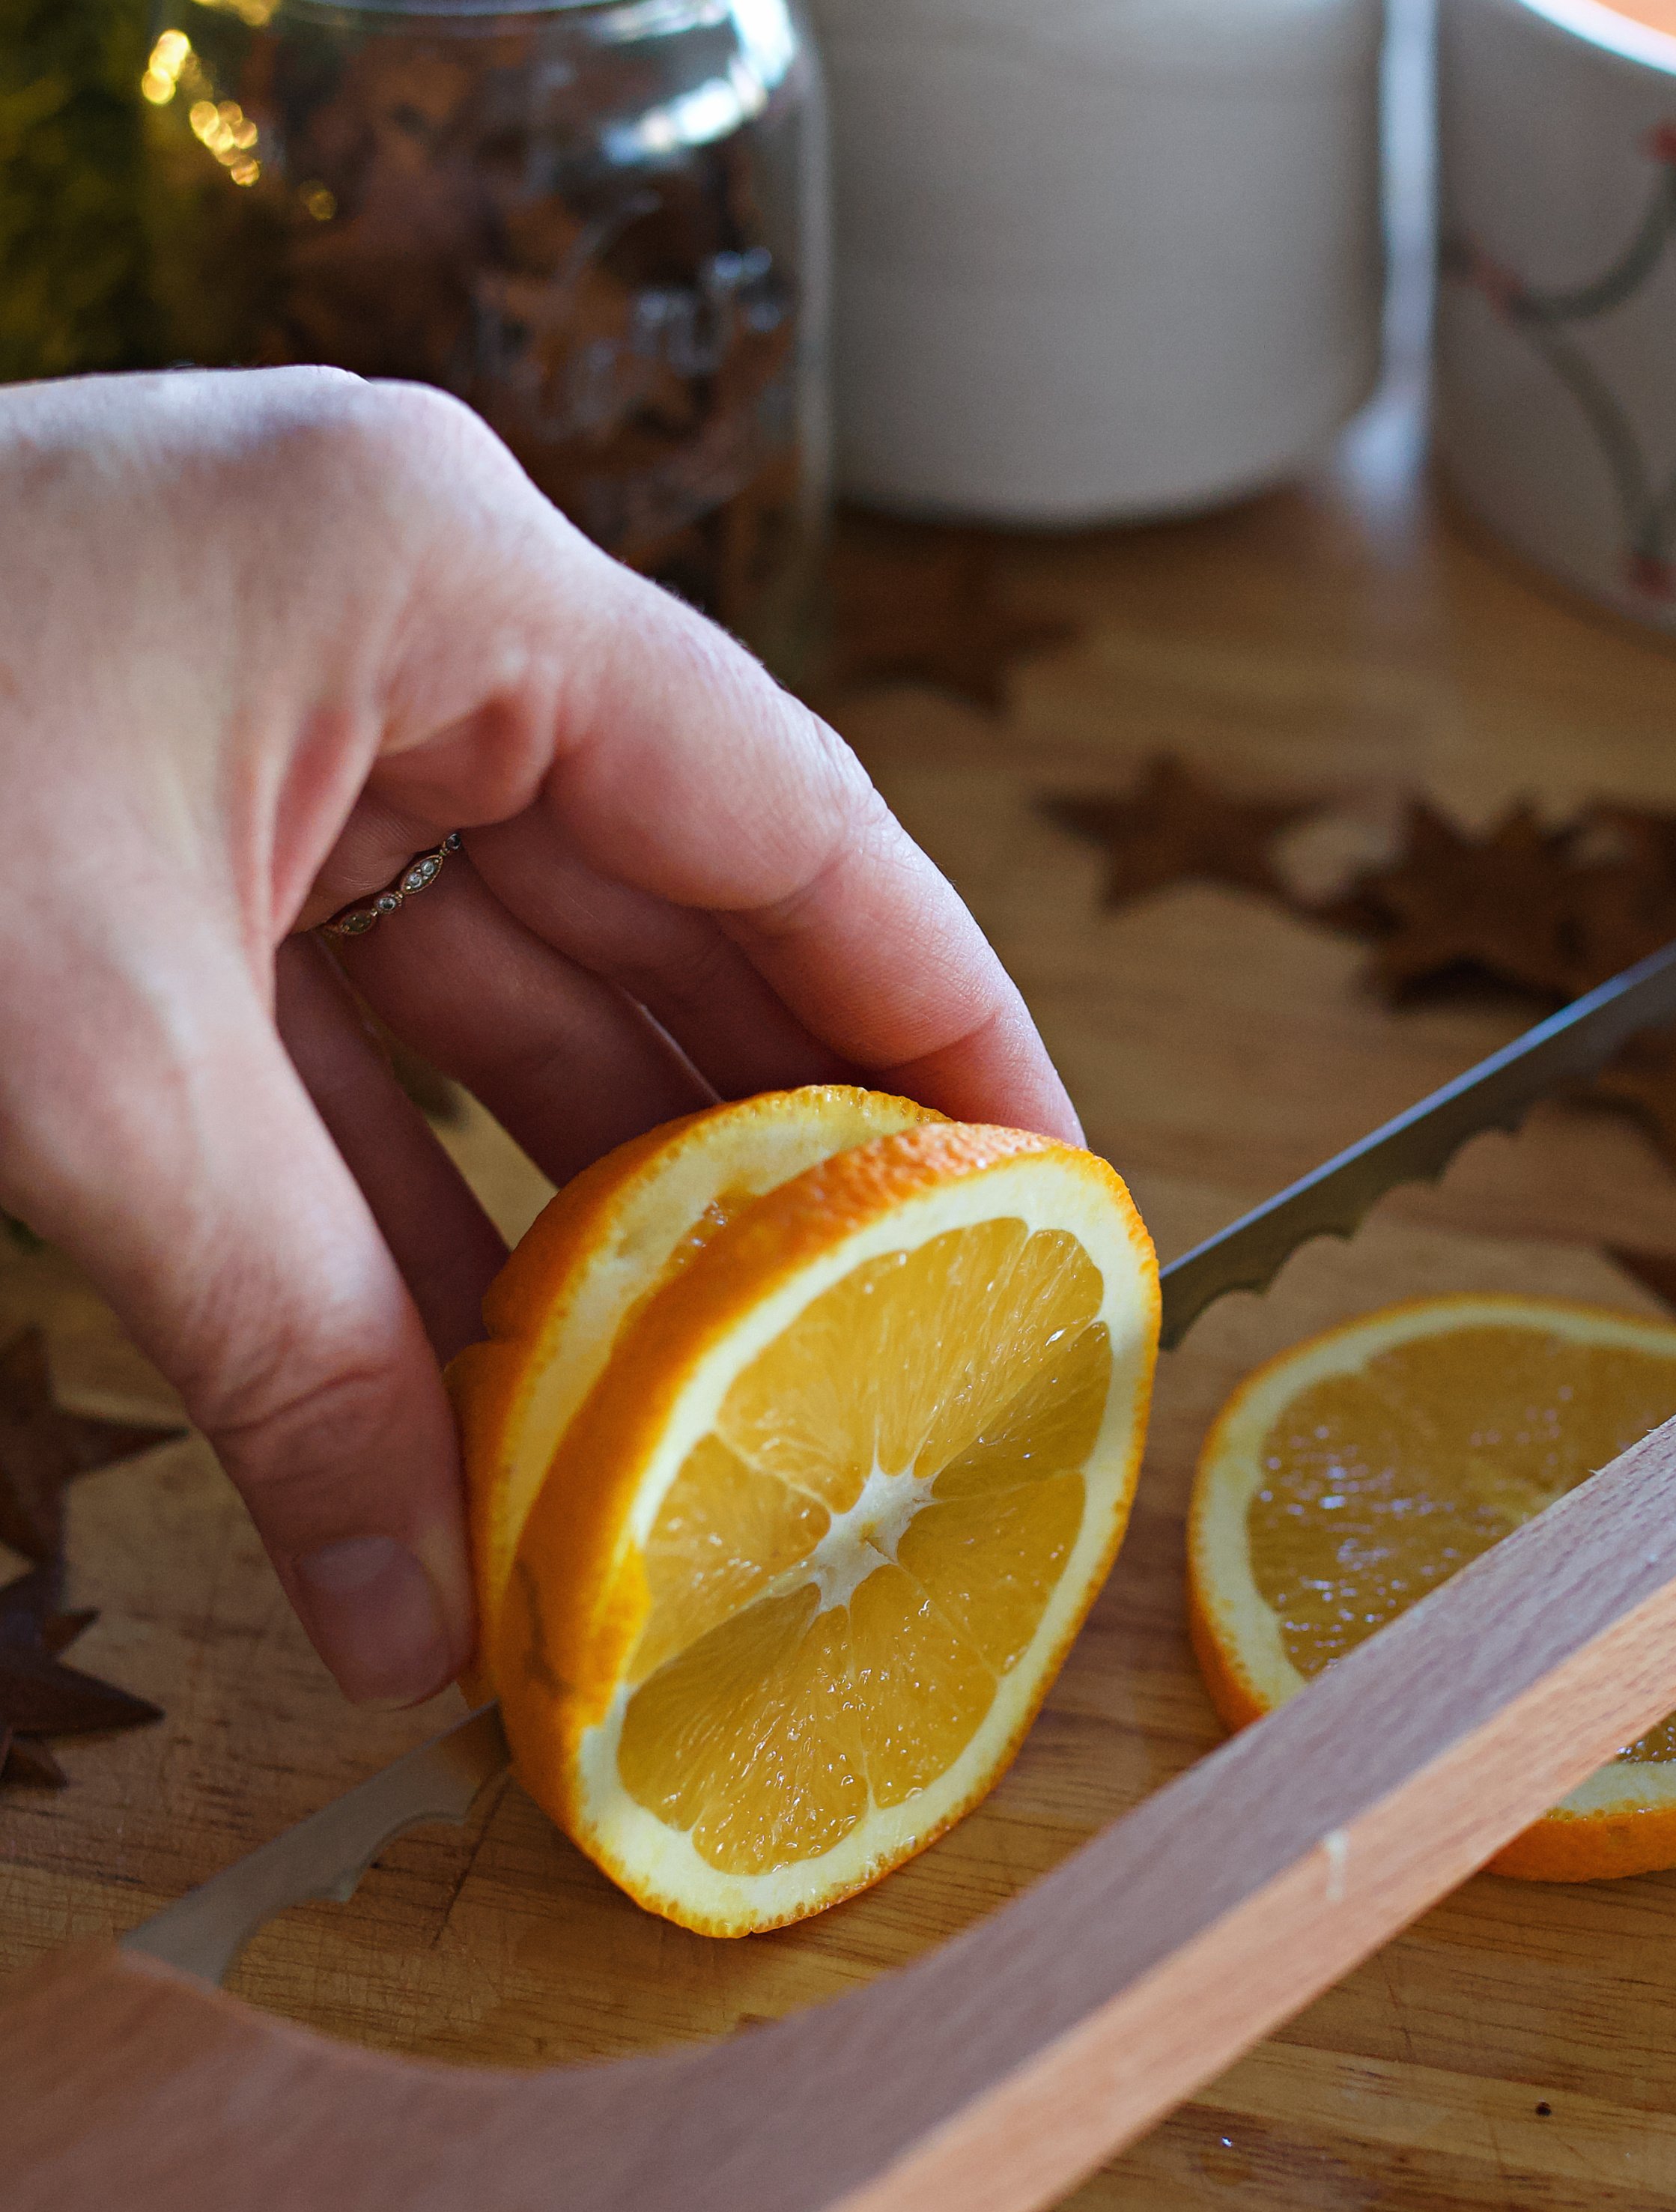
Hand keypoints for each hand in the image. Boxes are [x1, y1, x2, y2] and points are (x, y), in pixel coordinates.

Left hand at [0, 369, 1077, 1704]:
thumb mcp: (97, 1067)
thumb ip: (292, 1344)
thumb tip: (419, 1634)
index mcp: (448, 578)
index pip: (790, 811)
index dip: (940, 1014)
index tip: (1043, 1191)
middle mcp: (400, 622)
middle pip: (663, 910)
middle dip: (760, 1144)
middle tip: (885, 1345)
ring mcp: (284, 719)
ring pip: (501, 988)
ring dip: (577, 1198)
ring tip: (701, 1404)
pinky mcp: (174, 823)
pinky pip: (351, 1025)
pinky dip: (408, 1184)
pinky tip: (489, 1356)